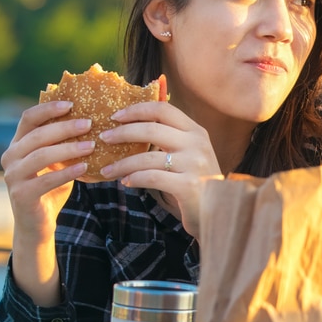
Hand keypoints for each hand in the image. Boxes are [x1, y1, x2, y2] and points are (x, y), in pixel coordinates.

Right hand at [1, 100, 96, 250]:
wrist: (37, 223)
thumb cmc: (51, 186)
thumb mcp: (57, 161)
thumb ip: (64, 143)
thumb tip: (94, 119)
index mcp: (17, 144)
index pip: (28, 118)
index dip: (48, 109)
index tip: (72, 104)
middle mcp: (10, 157)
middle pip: (37, 135)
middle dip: (65, 127)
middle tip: (89, 123)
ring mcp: (12, 176)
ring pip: (41, 156)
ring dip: (69, 149)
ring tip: (92, 145)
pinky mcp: (21, 194)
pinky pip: (46, 180)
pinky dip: (67, 172)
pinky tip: (85, 166)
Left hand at [95, 78, 222, 236]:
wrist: (217, 212)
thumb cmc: (195, 181)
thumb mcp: (188, 154)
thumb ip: (169, 137)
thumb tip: (131, 122)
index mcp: (196, 131)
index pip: (163, 109)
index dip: (136, 110)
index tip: (115, 116)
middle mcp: (197, 144)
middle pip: (151, 129)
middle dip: (122, 133)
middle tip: (104, 138)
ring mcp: (194, 164)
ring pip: (147, 156)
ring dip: (122, 163)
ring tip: (107, 169)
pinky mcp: (188, 186)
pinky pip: (152, 177)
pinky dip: (135, 178)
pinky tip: (126, 182)